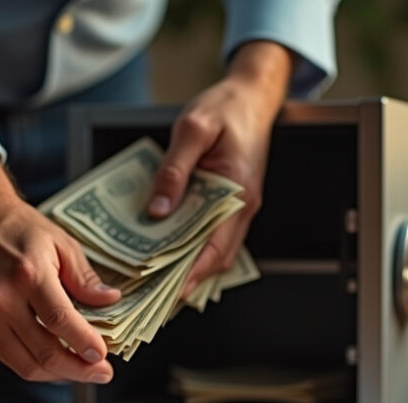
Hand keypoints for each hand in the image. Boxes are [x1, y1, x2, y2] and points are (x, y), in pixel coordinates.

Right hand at [0, 151, 120, 382]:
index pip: (60, 322)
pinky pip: (7, 357)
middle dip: (78, 369)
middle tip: (102, 373)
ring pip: (25, 364)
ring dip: (58, 374)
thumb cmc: (17, 229)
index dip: (85, 345)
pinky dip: (33, 364)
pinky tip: (53, 360)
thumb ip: (84, 278)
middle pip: (43, 352)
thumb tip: (110, 302)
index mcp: (26, 273)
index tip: (104, 358)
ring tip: (80, 371)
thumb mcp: (60, 243)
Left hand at [148, 41, 291, 296]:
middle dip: (188, 283)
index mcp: (238, 192)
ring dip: (190, 270)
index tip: (170, 296)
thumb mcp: (193, 129)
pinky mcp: (230, 202)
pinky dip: (193, 250)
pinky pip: (213, 234)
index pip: (216, 247)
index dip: (193, 275)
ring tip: (156, 287)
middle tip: (155, 302)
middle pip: (217, 258)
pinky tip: (169, 255)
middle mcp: (243, 206)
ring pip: (216, 250)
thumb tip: (157, 210)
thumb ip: (174, 170)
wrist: (252, 95)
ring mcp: (239, 206)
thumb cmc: (225, 107)